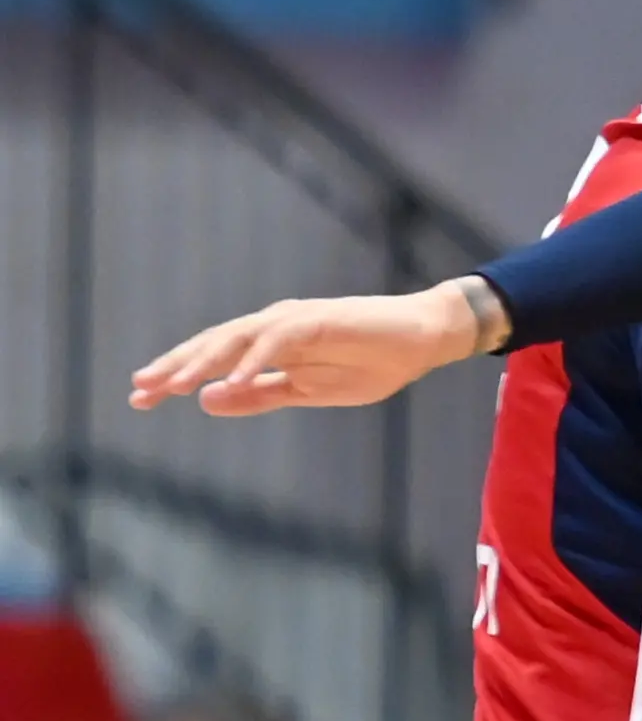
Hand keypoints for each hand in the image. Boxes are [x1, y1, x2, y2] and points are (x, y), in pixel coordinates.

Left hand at [128, 280, 490, 416]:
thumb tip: (207, 400)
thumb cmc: (372, 363)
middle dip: (176, 366)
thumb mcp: (308, 392)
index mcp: (268, 345)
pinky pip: (278, 341)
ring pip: (237, 338)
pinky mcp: (319, 319)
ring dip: (205, 362)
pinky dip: (255, 360)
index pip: (212, 360)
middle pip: (213, 345)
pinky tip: (235, 380)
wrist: (423, 340)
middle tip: (140, 389)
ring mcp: (295, 320)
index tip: (141, 398)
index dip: (176, 376)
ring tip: (177, 386)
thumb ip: (259, 395)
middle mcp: (273, 326)